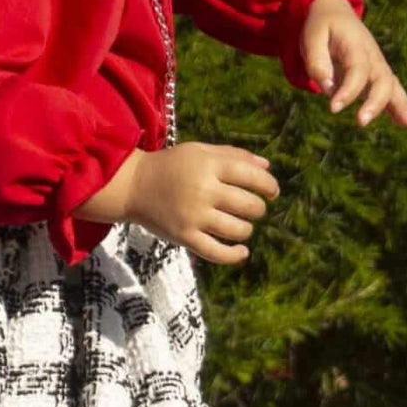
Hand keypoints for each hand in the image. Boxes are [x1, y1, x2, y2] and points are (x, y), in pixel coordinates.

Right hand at [128, 141, 280, 265]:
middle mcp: (203, 190)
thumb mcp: (199, 151)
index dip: (269, 185)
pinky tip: (243, 251)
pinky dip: (235, 254)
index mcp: (209, 165)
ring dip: (247, 229)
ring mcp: (194, 216)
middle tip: (253, 208)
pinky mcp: (184, 237)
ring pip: (238, 230)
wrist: (133, 185)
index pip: (252, 176)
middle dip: (258, 208)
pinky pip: (217, 252)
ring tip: (241, 225)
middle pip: (249, 206)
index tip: (273, 192)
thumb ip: (233, 155)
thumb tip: (267, 166)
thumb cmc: (171, 166)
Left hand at [302, 0, 406, 127]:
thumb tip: (326, 88)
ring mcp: (377, 64)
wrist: (334, 11)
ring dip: (398, 105)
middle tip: (360, 122)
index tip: (334, 108)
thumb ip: (317, 62)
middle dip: (374, 102)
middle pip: (381, 80)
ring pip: (391, 85)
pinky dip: (400, 104)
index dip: (348, 90)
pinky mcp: (377, 72)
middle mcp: (372, 55)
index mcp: (356, 44)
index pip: (357, 70)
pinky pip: (392, 88)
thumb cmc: (321, 25)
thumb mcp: (311, 37)